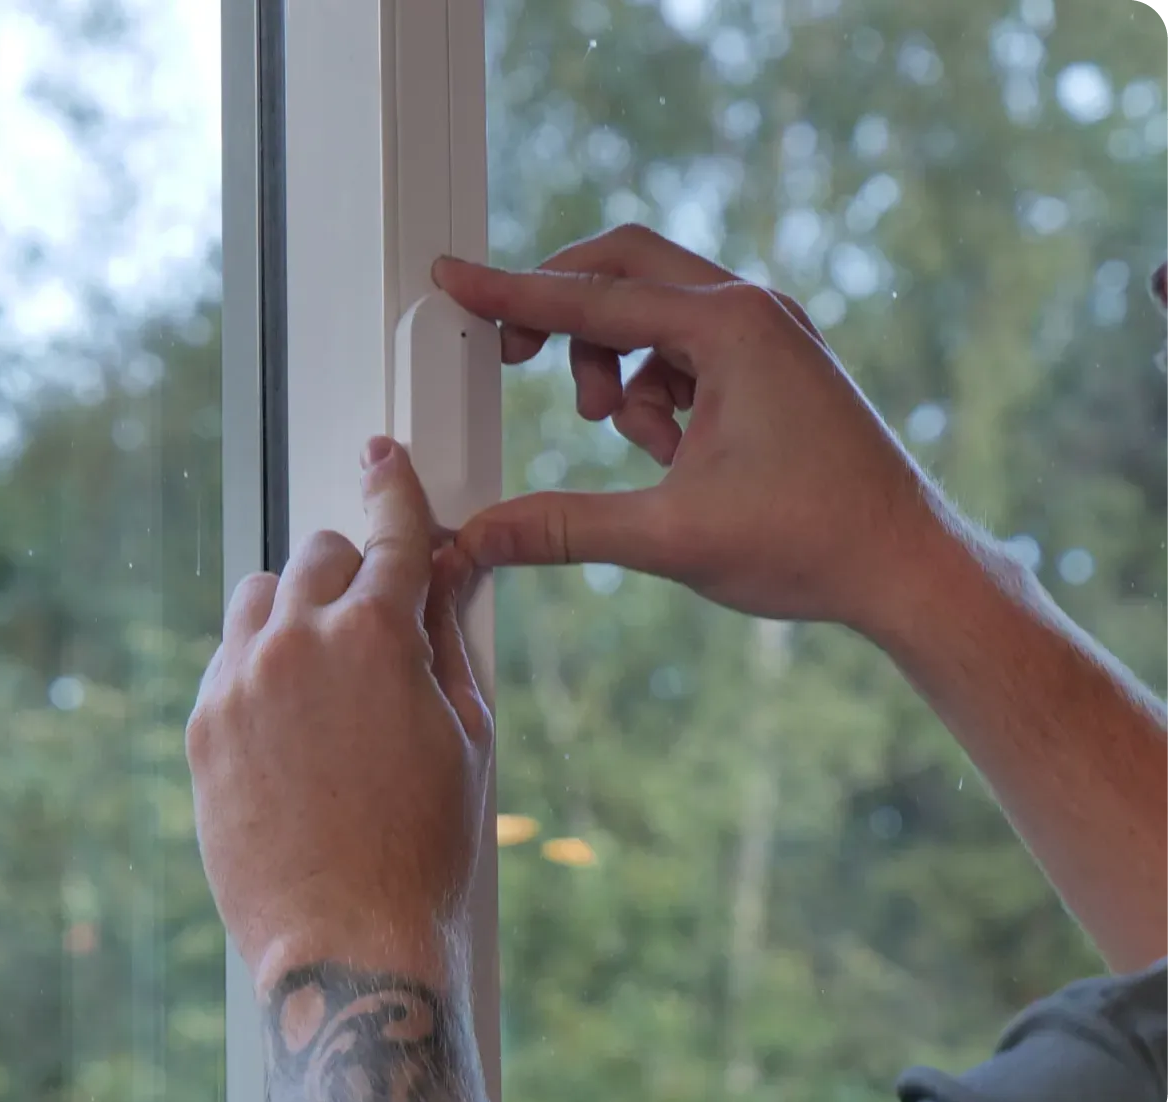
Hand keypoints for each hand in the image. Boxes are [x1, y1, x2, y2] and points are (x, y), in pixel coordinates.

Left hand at [186, 436, 491, 988]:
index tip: (383, 457)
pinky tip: (290, 719)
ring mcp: (238, 683)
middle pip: (317, 551)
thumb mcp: (466, 732)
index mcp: (375, 636)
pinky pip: (228, 657)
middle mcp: (296, 644)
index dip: (394, 487)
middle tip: (377, 616)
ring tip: (326, 671)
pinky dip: (260, 661)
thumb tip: (444, 573)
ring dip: (298, 608)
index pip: (390, 532)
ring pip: (261, 594)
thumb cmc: (425, 844)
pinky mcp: (201, 727)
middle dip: (353, 568)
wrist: (347, 939)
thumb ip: (446, 635)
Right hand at [434, 224, 964, 634]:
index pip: (591, 297)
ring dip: (617, 366)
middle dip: (563, 312)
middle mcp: (754, 310)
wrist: (910, 567)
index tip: (456, 276)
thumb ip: (564, 527)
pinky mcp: (775, 364)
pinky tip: (674, 451)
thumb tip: (481, 536)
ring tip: (633, 440)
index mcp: (731, 327)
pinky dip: (660, 391)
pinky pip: (688, 349)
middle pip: (624, 269)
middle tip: (516, 357)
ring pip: (654, 313)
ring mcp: (771, 333)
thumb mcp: (670, 537)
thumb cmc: (815, 542)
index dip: (511, 292)